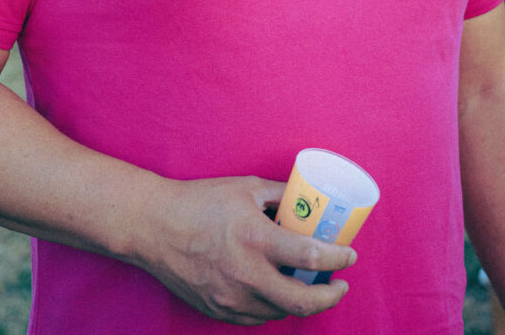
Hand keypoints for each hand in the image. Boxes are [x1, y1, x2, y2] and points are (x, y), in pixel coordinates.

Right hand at [130, 175, 354, 324]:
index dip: (339, 257)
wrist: (154, 227)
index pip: (312, 255)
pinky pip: (256, 317)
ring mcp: (231, 298)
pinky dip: (273, 307)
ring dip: (301, 302)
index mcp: (256, 238)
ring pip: (280, 312)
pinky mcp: (218, 310)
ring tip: (310, 286)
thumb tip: (306, 198)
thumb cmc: (199, 201)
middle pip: (302, 301)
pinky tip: (278, 293)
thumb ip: (279, 195)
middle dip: (330, 296)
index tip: (350, 255)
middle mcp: (246, 274)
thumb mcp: (245, 187)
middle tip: (340, 285)